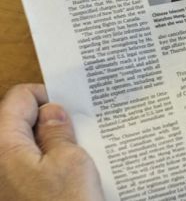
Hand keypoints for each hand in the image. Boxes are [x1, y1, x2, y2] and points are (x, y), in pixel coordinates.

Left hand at [0, 84, 102, 200]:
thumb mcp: (71, 161)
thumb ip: (58, 130)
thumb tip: (51, 112)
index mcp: (2, 145)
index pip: (18, 98)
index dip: (46, 95)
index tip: (70, 104)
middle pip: (18, 123)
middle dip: (50, 122)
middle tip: (79, 130)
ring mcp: (3, 182)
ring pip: (25, 148)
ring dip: (52, 146)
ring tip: (79, 156)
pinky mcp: (13, 196)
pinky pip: (28, 170)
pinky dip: (48, 166)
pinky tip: (71, 177)